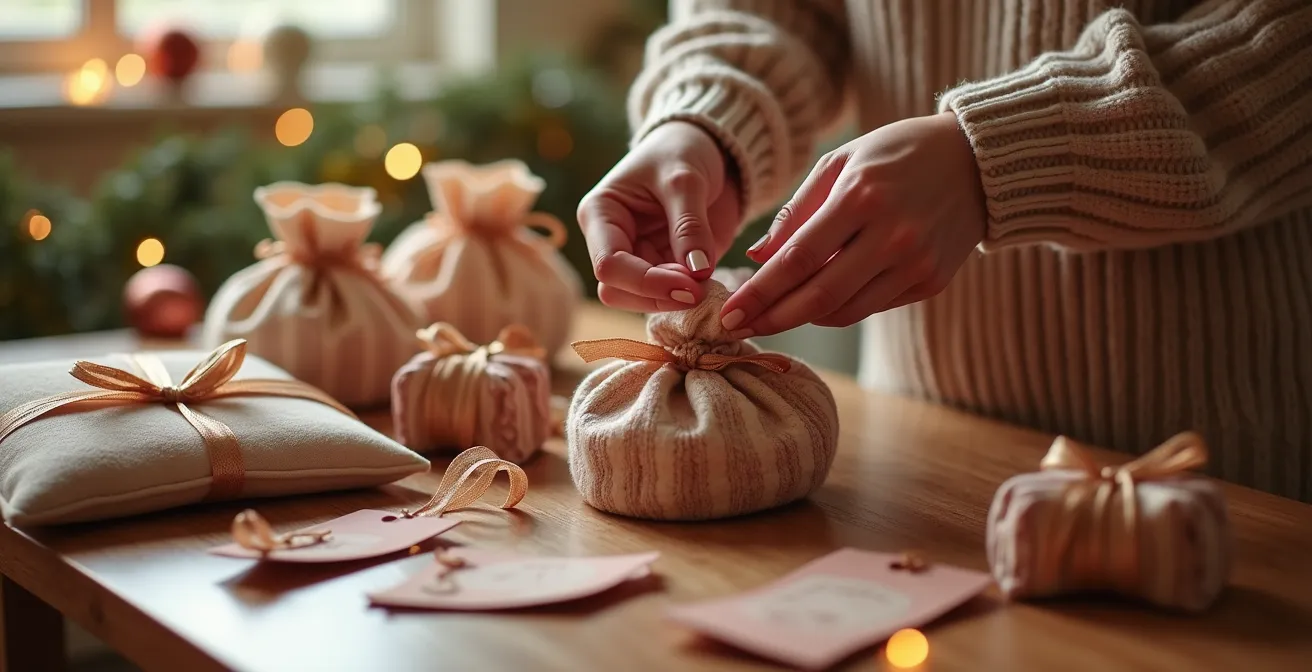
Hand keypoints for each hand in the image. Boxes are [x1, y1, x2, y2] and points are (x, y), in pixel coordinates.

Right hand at [577, 121, 741, 311]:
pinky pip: (668, 297)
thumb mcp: (685, 180)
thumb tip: (697, 272)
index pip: (609, 264)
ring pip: (640, 302)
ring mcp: (637, 258)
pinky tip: (709, 284)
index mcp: (600, 214)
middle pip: (618, 291)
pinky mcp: (663, 269)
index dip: (646, 282)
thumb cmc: (683, 152)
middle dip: (657, 295)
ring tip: (705, 281)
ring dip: (672, 300)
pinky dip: (688, 297)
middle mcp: (611, 242)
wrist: (707, 150)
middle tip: (700, 288)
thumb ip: (689, 225)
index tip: (690, 285)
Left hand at [719, 112, 985, 336]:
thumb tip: (756, 259)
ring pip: (844, 310)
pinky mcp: (931, 282)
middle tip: (736, 329)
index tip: (728, 312)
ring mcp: (916, 264)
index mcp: (863, 197)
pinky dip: (838, 308)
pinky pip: (871, 307)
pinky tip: (817, 300)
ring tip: (771, 315)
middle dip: (772, 318)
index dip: (760, 292)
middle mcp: (893, 236)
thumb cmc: (898, 154)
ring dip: (801, 317)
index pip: (798, 259)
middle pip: (819, 296)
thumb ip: (796, 211)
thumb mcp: (841, 162)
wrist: (980, 161)